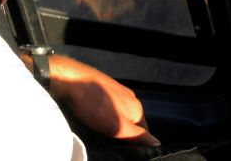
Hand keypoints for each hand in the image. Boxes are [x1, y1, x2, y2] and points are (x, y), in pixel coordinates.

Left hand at [41, 54, 159, 146]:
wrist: (72, 81)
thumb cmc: (96, 106)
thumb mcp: (118, 126)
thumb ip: (137, 135)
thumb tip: (158, 143)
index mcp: (137, 107)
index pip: (144, 131)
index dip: (135, 141)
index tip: (123, 148)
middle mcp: (131, 97)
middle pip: (132, 121)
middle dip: (125, 131)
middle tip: (111, 140)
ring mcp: (117, 90)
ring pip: (120, 112)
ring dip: (114, 121)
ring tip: (102, 129)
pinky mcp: (104, 86)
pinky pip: (109, 104)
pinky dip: (105, 112)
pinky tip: (95, 115)